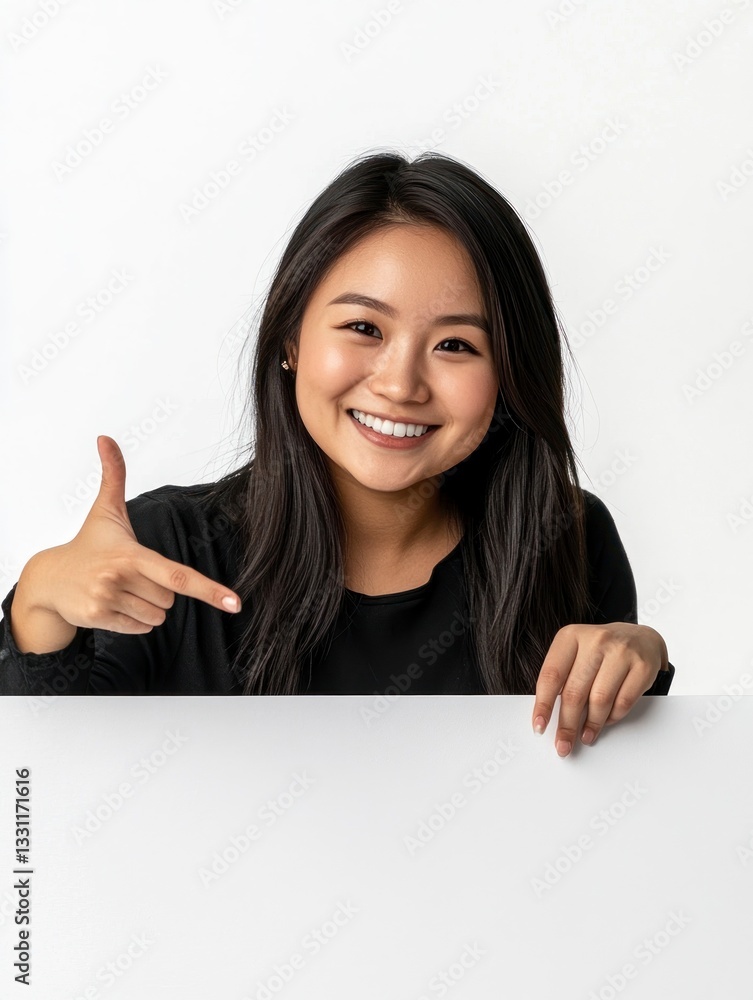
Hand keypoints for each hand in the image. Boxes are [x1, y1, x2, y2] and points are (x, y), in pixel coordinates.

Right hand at [25, 435, 242, 633]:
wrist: (49, 579)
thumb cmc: (88, 545)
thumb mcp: (105, 510)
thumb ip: (113, 475)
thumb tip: (105, 438)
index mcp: (132, 554)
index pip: (178, 575)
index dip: (209, 590)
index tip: (235, 603)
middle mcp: (120, 577)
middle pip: (171, 598)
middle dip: (159, 590)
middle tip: (132, 576)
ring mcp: (108, 599)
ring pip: (158, 616)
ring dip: (147, 607)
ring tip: (121, 590)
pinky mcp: (99, 618)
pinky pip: (142, 628)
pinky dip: (135, 621)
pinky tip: (113, 605)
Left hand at [531, 622, 668, 756]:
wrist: (639, 638)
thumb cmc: (601, 651)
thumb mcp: (576, 653)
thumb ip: (563, 678)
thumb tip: (549, 717)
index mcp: (571, 636)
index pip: (551, 676)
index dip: (543, 705)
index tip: (539, 727)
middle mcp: (595, 640)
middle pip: (574, 692)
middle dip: (567, 724)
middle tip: (563, 744)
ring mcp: (621, 652)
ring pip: (600, 700)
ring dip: (591, 725)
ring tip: (585, 736)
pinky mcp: (643, 666)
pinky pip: (623, 702)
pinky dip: (612, 717)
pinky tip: (606, 722)